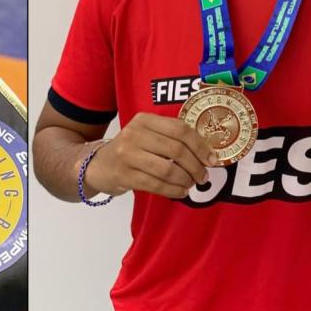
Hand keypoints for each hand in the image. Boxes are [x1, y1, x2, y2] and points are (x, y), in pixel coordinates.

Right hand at [83, 112, 217, 198]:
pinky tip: (180, 191)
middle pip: (177, 150)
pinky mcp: (125, 175)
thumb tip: (206, 153)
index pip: (180, 129)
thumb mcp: (146, 134)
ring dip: (186, 180)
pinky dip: (174, 190)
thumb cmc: (131, 150)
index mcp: (144, 120)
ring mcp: (127, 155)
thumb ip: (171, 137)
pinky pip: (157, 185)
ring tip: (191, 184)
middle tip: (203, 176)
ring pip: (168, 169)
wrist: (99, 164)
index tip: (212, 159)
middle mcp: (134, 134)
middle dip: (196, 166)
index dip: (200, 145)